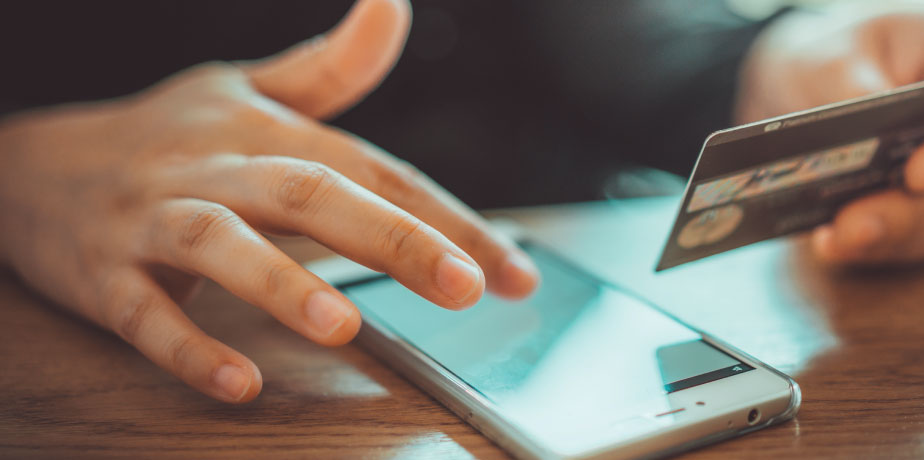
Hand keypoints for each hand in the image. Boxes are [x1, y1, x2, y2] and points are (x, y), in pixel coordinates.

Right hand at [0, 0, 537, 402]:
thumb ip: (332, 64)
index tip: (512, 270)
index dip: (449, 219)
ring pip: (220, 244)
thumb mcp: (248, 89)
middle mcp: (217, 168)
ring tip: (340, 325)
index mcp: (265, 132)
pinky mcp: (104, 273)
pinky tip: (239, 380)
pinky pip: (145, 312)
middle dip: (392, 239)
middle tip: (465, 286)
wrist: (34, 166)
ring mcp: (155, 218)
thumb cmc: (168, 134)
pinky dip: (188, 346)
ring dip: (280, 283)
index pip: (376, 172)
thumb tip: (395, 3)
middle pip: (311, 194)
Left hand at [735, 3, 923, 264]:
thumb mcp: (839, 53)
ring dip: (890, 238)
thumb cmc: (849, 50)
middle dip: (911, 211)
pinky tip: (831, 244)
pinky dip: (874, 248)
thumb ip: (853, 93)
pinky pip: (916, 241)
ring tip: (836, 240)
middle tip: (856, 224)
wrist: (827, 75)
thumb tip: (860, 145)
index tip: (921, 173)